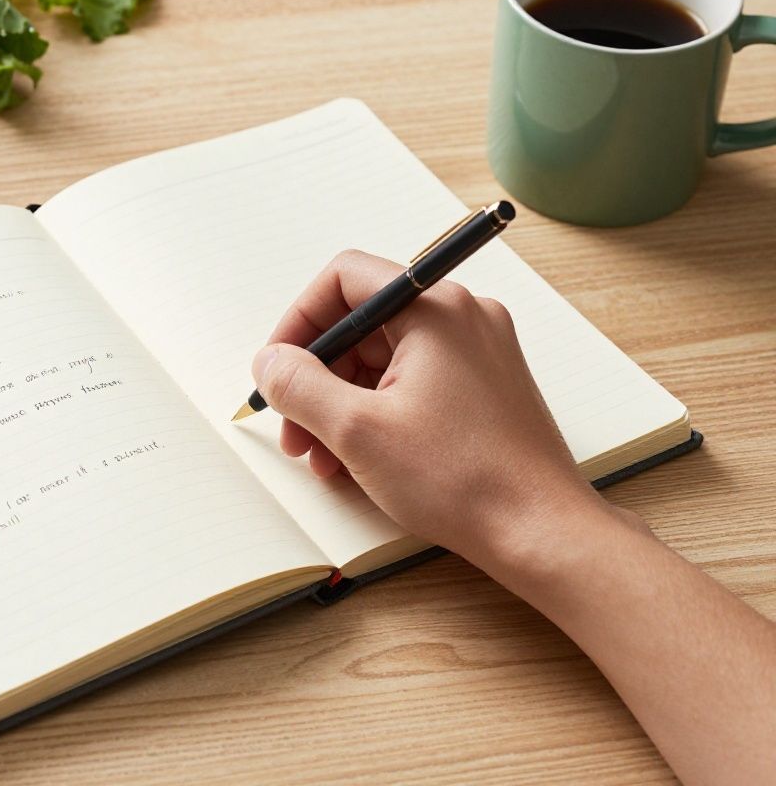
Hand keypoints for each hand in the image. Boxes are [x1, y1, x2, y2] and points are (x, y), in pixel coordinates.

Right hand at [250, 249, 602, 567]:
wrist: (541, 532)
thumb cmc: (464, 480)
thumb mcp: (357, 430)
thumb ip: (300, 385)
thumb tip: (270, 362)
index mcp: (435, 310)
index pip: (345, 279)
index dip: (300, 320)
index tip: (279, 367)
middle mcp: (462, 318)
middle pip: (362, 324)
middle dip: (317, 377)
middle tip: (294, 428)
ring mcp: (477, 352)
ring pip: (383, 359)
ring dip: (341, 402)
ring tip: (323, 457)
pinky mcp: (483, 387)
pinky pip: (411, 383)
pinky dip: (376, 413)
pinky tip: (357, 460)